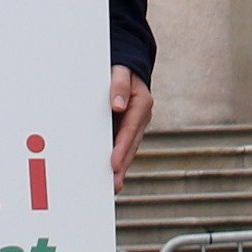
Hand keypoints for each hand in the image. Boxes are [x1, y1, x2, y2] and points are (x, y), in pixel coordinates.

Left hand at [107, 66, 152, 186]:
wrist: (128, 65)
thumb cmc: (122, 68)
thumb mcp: (120, 70)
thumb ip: (119, 86)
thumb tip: (118, 106)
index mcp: (141, 104)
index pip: (130, 130)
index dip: (122, 148)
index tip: (114, 164)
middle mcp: (141, 117)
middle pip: (131, 145)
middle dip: (123, 165)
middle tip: (113, 184)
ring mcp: (135, 124)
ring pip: (128, 149)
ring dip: (121, 166)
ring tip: (112, 185)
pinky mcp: (128, 128)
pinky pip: (123, 145)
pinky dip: (118, 158)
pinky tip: (110, 172)